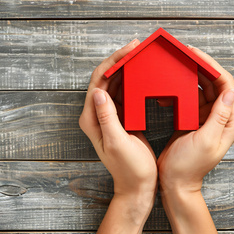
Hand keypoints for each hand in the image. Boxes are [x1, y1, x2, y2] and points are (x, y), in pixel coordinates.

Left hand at [79, 39, 157, 233]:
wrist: (137, 186)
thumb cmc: (129, 169)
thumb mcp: (117, 142)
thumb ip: (107, 117)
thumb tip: (98, 91)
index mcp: (92, 118)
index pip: (98, 81)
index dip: (113, 61)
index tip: (129, 49)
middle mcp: (96, 114)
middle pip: (105, 78)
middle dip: (120, 60)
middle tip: (138, 46)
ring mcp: (107, 115)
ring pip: (114, 83)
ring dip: (125, 68)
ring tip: (140, 55)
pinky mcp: (120, 118)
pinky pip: (123, 93)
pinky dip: (131, 81)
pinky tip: (142, 74)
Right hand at [157, 45, 233, 192]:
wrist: (175, 182)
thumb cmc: (189, 166)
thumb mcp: (206, 140)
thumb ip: (219, 116)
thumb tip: (229, 91)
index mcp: (230, 121)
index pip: (226, 85)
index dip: (212, 67)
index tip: (196, 55)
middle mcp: (222, 117)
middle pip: (214, 83)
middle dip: (200, 67)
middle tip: (184, 54)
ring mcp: (207, 117)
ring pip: (201, 88)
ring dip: (190, 76)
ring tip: (177, 64)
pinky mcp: (194, 119)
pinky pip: (189, 98)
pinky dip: (180, 90)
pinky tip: (168, 87)